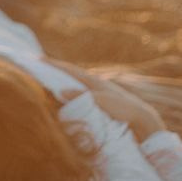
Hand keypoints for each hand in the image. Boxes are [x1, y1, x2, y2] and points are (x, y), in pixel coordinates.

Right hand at [45, 60, 164, 140]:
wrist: (144, 121)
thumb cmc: (126, 111)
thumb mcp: (105, 102)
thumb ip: (84, 97)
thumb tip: (61, 90)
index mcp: (95, 82)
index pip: (70, 70)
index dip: (53, 65)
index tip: (37, 59)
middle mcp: (96, 85)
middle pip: (71, 75)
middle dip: (55, 71)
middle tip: (37, 67)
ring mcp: (98, 94)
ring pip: (75, 86)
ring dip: (61, 83)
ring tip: (46, 81)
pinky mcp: (101, 105)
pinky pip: (80, 96)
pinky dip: (69, 94)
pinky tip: (64, 99)